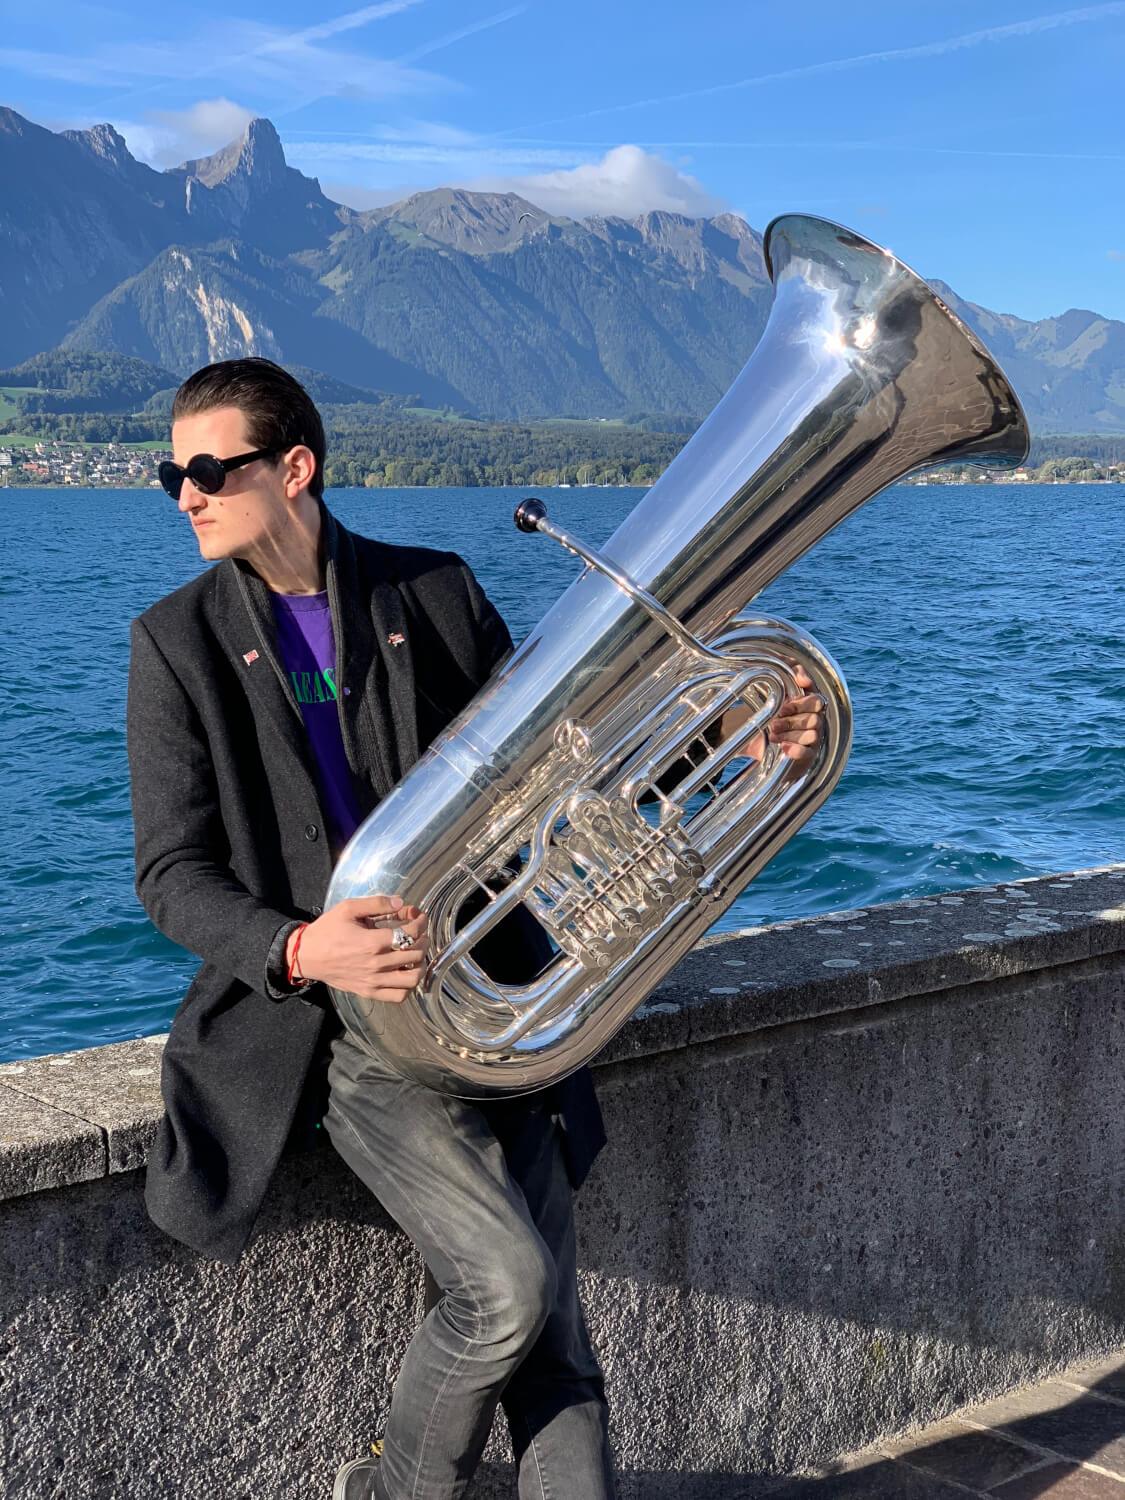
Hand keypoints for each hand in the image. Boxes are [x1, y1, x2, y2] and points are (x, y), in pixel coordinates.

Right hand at [288, 894, 429, 1002]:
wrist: (307, 956)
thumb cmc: (327, 930)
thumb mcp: (348, 908)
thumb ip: (376, 903)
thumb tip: (400, 902)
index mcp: (372, 942)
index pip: (410, 934)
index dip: (420, 923)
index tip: (419, 917)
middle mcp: (376, 964)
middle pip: (415, 954)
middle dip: (422, 939)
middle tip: (418, 932)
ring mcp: (373, 981)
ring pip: (412, 978)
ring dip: (420, 964)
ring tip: (415, 953)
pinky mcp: (369, 992)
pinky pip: (398, 996)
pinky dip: (408, 986)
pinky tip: (404, 972)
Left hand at [719, 665, 826, 765]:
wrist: (758, 736)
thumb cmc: (771, 707)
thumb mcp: (778, 680)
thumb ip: (791, 668)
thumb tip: (804, 678)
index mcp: (810, 702)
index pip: (816, 701)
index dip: (800, 704)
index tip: (783, 706)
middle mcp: (816, 719)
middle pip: (814, 720)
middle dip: (792, 721)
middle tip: (774, 723)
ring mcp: (813, 738)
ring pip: (811, 735)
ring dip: (790, 735)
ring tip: (772, 735)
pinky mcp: (807, 755)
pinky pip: (808, 753)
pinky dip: (795, 750)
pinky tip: (782, 747)